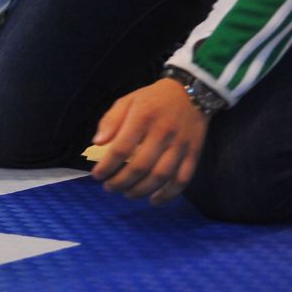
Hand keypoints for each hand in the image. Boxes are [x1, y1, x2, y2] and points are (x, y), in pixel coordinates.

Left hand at [89, 77, 208, 204]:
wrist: (192, 92)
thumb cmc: (153, 98)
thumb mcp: (127, 101)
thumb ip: (110, 121)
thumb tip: (97, 143)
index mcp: (143, 117)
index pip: (121, 148)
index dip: (107, 166)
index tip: (97, 176)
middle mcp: (163, 132)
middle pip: (140, 166)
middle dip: (121, 182)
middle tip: (109, 188)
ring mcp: (180, 144)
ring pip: (161, 176)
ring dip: (141, 190)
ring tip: (127, 194)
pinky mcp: (194, 153)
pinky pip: (182, 179)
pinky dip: (168, 194)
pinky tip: (154, 200)